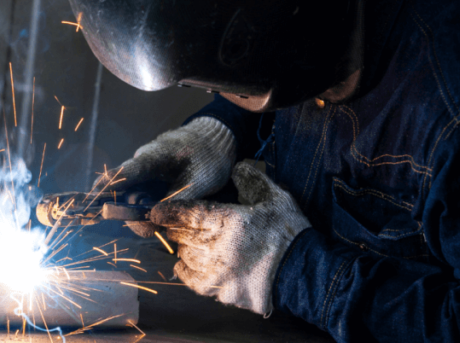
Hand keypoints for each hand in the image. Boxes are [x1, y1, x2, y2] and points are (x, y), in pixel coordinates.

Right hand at [91, 117, 234, 236]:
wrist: (219, 139)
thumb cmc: (208, 157)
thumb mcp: (196, 183)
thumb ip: (174, 203)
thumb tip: (153, 222)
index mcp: (150, 158)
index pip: (121, 175)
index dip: (105, 191)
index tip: (90, 203)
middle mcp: (142, 162)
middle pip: (124, 190)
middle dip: (130, 211)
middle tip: (147, 224)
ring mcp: (147, 168)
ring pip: (134, 194)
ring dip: (142, 209)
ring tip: (160, 217)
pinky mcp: (153, 175)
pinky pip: (144, 192)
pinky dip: (149, 205)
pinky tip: (160, 212)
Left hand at [150, 162, 310, 315]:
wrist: (303, 275)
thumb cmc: (289, 234)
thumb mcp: (275, 198)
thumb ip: (252, 180)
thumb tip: (237, 168)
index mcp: (226, 220)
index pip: (184, 214)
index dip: (166, 211)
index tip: (156, 211)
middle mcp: (215, 247)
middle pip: (180, 234)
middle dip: (177, 227)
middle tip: (180, 223)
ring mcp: (215, 271)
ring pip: (183, 255)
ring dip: (184, 246)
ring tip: (194, 240)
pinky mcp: (218, 290)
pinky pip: (189, 279)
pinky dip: (185, 268)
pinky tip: (190, 261)